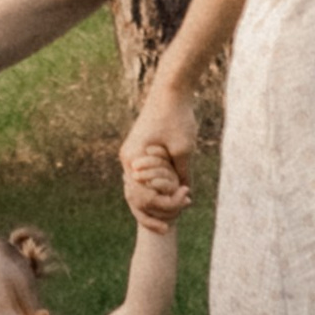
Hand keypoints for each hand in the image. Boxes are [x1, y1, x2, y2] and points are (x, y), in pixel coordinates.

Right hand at [120, 80, 195, 229]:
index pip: (142, 197)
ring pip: (137, 189)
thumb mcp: (184, 149)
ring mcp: (131, 155)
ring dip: (153, 201)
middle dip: (154, 211)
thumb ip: (182, 174)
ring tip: (173, 211)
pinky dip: (153, 188)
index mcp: (134, 159)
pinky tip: (167, 196)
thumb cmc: (177, 117)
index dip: (164, 206)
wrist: (170, 90)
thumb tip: (186, 196)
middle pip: (135, 197)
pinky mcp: (138, 151)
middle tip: (173, 223)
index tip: (185, 203)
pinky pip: (142, 177)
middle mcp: (128, 159)